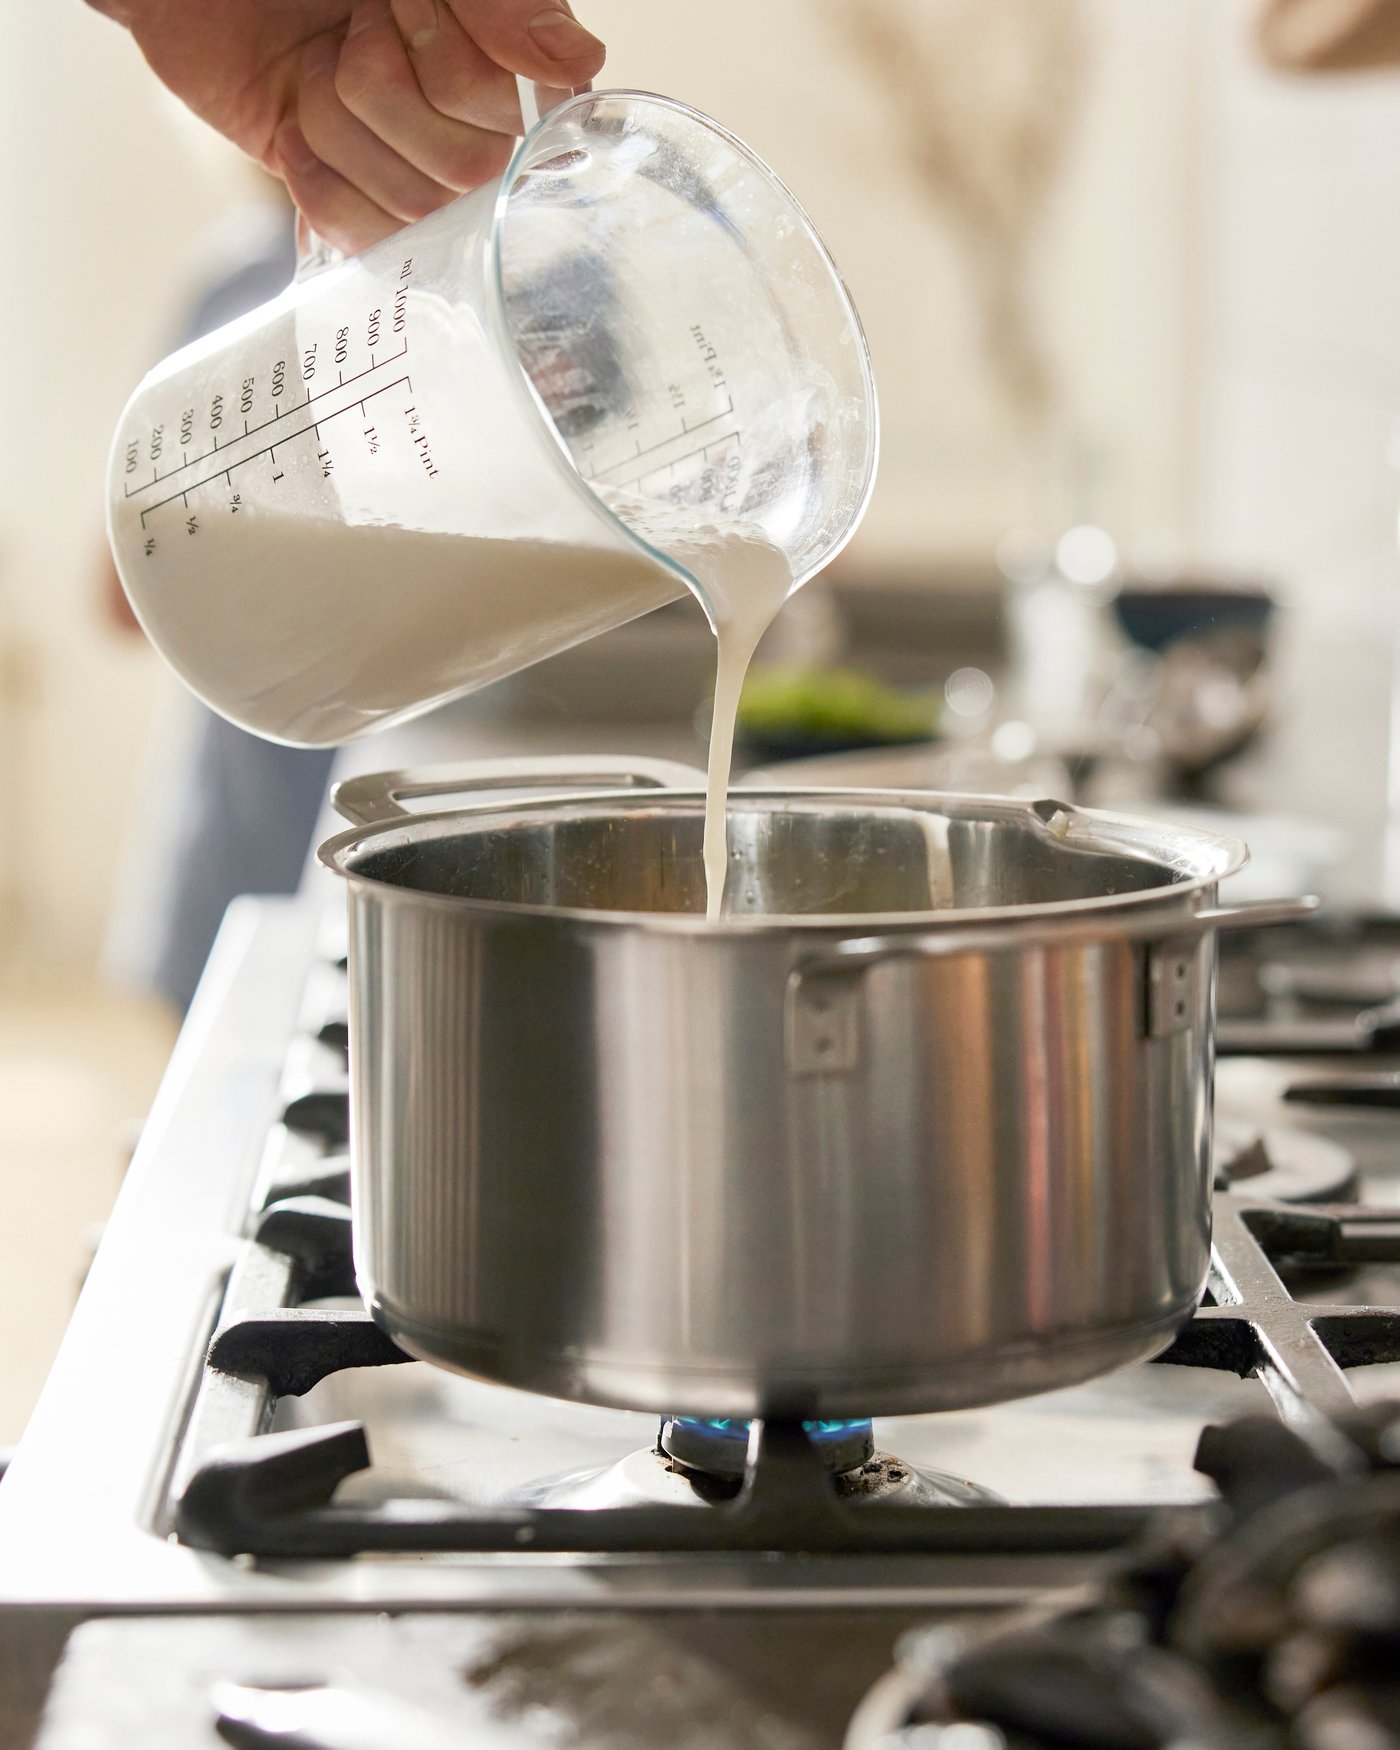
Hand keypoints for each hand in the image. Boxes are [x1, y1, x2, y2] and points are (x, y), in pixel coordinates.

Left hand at [90, 0, 605, 252]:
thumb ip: (506, 4)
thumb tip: (577, 63)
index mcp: (509, 62)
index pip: (508, 115)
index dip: (445, 64)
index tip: (402, 3)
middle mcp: (477, 128)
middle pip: (465, 172)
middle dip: (384, 89)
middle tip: (354, 31)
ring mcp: (413, 173)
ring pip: (411, 207)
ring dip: (340, 123)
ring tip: (321, 70)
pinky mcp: (351, 206)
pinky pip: (360, 239)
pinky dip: (315, 180)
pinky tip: (297, 129)